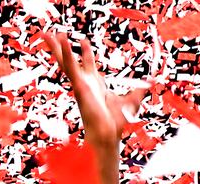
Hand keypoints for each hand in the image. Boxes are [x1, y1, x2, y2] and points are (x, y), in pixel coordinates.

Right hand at [52, 33, 141, 150]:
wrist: (107, 135)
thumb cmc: (115, 123)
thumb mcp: (133, 100)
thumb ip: (140, 89)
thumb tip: (153, 81)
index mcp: (95, 85)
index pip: (88, 65)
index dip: (86, 52)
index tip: (84, 40)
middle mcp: (84, 83)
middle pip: (70, 61)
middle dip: (62, 48)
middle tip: (54, 34)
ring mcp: (79, 84)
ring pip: (64, 62)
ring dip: (56, 47)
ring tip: (46, 33)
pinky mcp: (78, 86)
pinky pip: (70, 67)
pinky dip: (65, 53)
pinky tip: (61, 41)